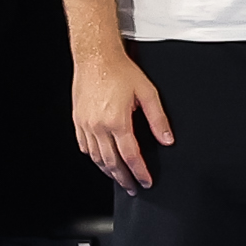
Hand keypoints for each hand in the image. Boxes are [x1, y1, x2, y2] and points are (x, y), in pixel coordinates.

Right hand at [71, 47, 174, 190]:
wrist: (95, 57)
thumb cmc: (121, 72)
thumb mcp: (148, 94)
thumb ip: (158, 119)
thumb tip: (168, 140)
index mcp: (117, 122)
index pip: (131, 156)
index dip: (139, 172)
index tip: (146, 182)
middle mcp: (98, 126)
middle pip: (112, 162)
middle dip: (124, 178)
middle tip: (133, 188)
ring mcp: (85, 124)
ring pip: (96, 157)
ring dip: (108, 171)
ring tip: (119, 179)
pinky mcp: (77, 120)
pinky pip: (84, 146)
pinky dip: (94, 157)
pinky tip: (101, 161)